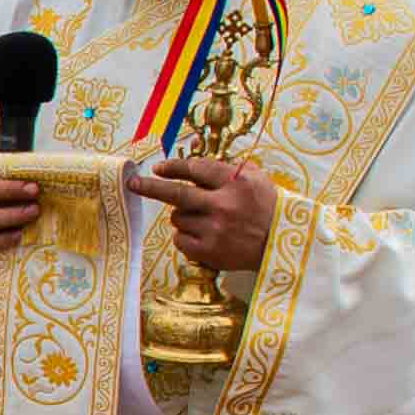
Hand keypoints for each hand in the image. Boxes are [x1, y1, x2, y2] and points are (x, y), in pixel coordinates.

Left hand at [132, 150, 280, 272]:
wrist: (281, 243)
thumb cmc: (267, 207)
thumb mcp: (255, 178)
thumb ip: (226, 168)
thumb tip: (192, 163)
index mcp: (236, 182)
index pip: (196, 169)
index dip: (174, 167)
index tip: (159, 167)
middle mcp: (223, 205)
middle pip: (176, 194)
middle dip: (150, 187)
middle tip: (133, 184)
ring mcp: (215, 230)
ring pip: (178, 217)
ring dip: (183, 215)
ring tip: (205, 218)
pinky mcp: (209, 251)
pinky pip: (180, 239)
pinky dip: (185, 235)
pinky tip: (202, 234)